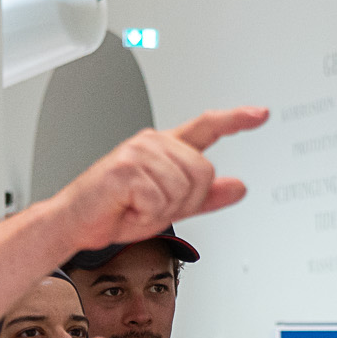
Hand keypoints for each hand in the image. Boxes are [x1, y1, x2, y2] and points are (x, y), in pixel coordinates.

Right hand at [52, 108, 268, 251]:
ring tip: (137, 208)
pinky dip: (144, 215)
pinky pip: (159, 200)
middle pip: (203, 172)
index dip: (236, 120)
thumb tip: (238, 187)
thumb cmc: (116, 210)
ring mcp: (139, 153)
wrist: (76, 223)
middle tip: (154, 208)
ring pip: (182, 188)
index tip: (260, 114)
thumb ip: (206, 196)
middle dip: (185, 202)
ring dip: (161, 211)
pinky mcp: (126, 169)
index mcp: (165, 148)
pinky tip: (127, 209)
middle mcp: (153, 143)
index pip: (207, 126)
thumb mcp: (170, 206)